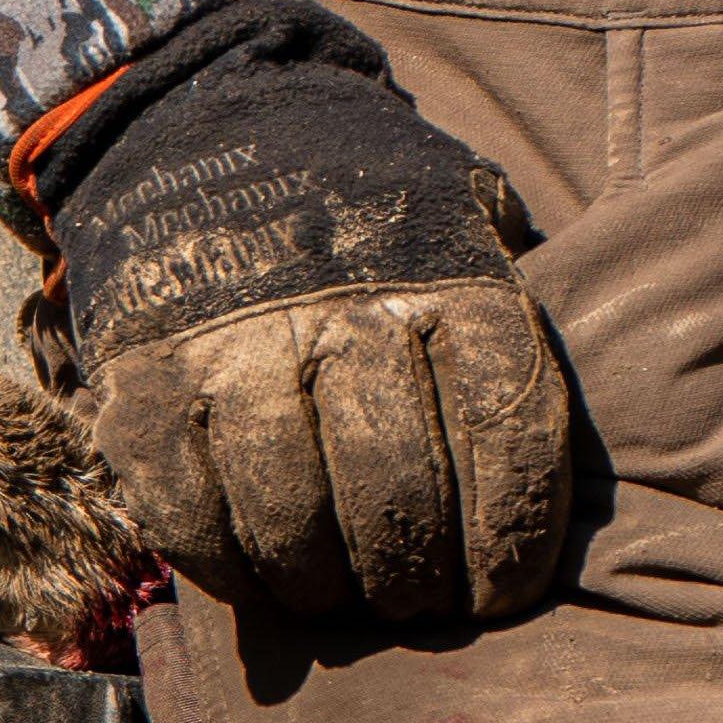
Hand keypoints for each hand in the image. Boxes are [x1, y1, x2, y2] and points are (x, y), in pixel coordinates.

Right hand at [32, 11, 576, 629]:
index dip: (513, 541)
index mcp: (446, 279)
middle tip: (414, 602)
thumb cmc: (365, 208)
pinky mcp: (144, 381)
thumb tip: (579, 457)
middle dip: (416, 582)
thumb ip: (512, 322)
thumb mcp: (470, 220)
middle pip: (399, 498)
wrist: (199, 120)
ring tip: (338, 596)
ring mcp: (235, 347)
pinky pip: (188, 515)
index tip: (500, 590)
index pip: (505, 440)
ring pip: (293, 522)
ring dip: (323, 588)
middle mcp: (345, 312)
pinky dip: (225, 566)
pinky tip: (255, 573)